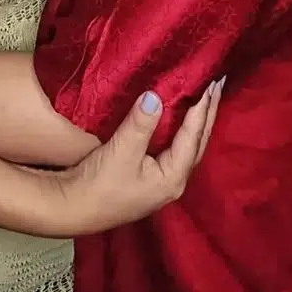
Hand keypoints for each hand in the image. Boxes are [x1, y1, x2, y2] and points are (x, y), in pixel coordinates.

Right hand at [46, 81, 221, 235]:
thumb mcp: (122, 151)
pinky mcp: (151, 177)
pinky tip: (180, 117)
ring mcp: (163, 180)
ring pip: (188, 145)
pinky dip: (182, 128)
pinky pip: (175, 147)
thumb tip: (156, 95)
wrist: (73, 209)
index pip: (193, 136)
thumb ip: (141, 123)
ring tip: (205, 96)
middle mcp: (174, 180)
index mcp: (173, 177)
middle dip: (208, 112)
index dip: (202, 108)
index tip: (210, 82)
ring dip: (197, 120)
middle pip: (198, 141)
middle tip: (218, 83)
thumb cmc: (100, 184)